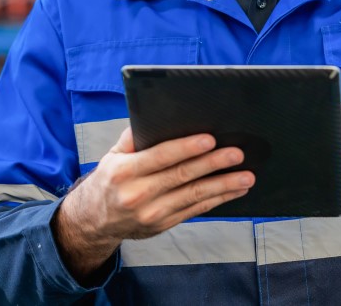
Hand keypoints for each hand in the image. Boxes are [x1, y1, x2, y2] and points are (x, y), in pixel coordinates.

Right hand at [53, 128, 253, 281]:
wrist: (94, 221)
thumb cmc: (110, 180)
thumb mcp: (113, 156)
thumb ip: (133, 137)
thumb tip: (156, 116)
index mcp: (125, 172)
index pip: (160, 157)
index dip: (186, 148)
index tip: (210, 139)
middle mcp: (138, 194)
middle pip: (182, 176)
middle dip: (213, 164)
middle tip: (237, 154)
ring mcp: (153, 213)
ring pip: (194, 196)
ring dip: (224, 185)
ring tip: (247, 176)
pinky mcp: (164, 224)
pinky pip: (196, 209)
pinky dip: (218, 199)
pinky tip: (235, 190)